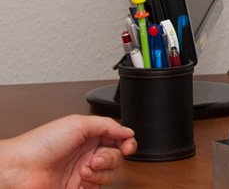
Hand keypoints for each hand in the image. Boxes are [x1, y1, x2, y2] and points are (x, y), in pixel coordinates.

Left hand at [0, 114, 136, 188]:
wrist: (22, 169)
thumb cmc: (42, 143)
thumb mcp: (78, 123)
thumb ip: (107, 124)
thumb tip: (128, 131)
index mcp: (89, 135)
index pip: (118, 138)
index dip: (127, 143)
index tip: (128, 147)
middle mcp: (88, 153)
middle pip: (117, 157)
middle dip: (109, 159)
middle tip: (94, 159)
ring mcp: (84, 172)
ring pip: (110, 175)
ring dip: (100, 173)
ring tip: (84, 171)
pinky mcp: (79, 188)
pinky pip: (98, 188)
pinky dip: (93, 185)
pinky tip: (81, 181)